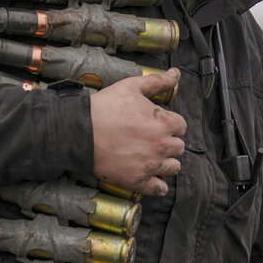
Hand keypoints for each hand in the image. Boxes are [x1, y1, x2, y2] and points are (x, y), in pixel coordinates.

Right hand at [90, 68, 185, 196]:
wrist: (81, 131)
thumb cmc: (106, 107)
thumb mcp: (132, 87)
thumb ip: (157, 81)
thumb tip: (175, 73)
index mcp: (165, 123)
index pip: (181, 126)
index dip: (170, 123)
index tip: (157, 123)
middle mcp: (162, 146)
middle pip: (179, 147)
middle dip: (168, 142)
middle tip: (151, 138)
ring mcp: (151, 165)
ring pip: (173, 168)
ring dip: (166, 162)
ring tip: (151, 156)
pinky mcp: (138, 181)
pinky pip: (160, 189)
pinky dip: (157, 184)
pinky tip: (149, 176)